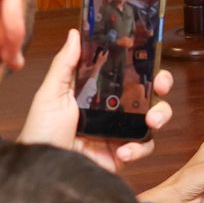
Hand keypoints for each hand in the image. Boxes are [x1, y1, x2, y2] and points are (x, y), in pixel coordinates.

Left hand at [19, 29, 172, 169]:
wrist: (42, 168)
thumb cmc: (41, 130)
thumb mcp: (51, 94)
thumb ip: (65, 64)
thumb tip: (75, 34)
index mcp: (99, 92)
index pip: (128, 73)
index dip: (144, 66)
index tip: (150, 60)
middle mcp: (114, 110)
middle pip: (149, 93)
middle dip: (162, 88)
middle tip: (161, 88)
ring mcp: (121, 132)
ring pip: (154, 119)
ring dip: (160, 116)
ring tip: (151, 122)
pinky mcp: (124, 154)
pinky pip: (144, 147)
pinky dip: (139, 149)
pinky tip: (122, 151)